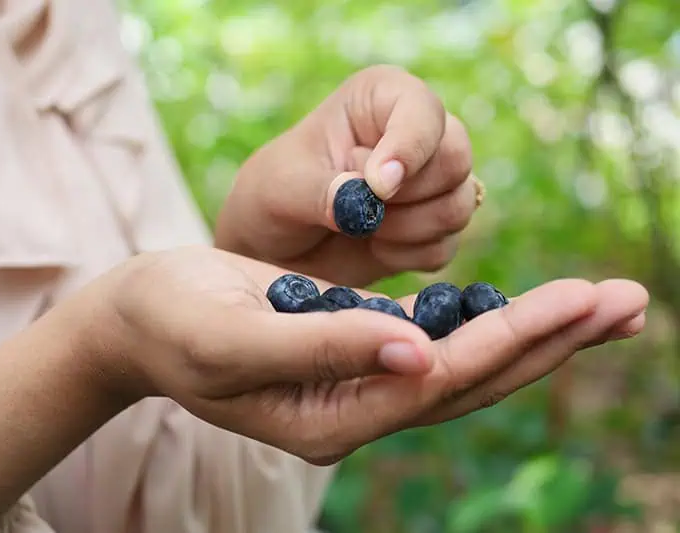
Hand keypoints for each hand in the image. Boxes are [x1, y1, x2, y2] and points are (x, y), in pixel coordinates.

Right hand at [98, 246, 647, 464]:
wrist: (139, 315)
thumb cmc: (172, 321)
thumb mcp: (234, 335)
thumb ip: (325, 344)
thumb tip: (420, 349)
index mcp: (326, 419)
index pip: (436, 384)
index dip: (507, 341)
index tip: (576, 303)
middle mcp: (354, 409)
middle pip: (471, 381)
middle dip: (550, 340)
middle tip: (629, 303)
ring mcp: (358, 381)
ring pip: (464, 362)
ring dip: (534, 330)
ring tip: (604, 304)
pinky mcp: (357, 346)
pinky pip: (437, 340)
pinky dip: (489, 319)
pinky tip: (533, 306)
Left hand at [216, 64, 477, 286]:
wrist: (273, 248)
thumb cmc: (272, 197)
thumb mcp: (282, 187)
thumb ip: (322, 191)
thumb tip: (365, 204)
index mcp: (381, 98)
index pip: (423, 111)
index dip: (409, 149)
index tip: (379, 186)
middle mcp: (416, 133)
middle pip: (455, 159)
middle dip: (407, 196)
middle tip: (358, 209)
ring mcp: (431, 182)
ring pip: (457, 206)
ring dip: (404, 230)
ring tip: (357, 227)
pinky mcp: (434, 227)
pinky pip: (444, 247)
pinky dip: (406, 256)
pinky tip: (372, 247)